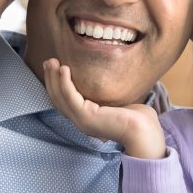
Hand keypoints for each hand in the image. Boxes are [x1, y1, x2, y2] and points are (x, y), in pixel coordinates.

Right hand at [42, 58, 166, 158]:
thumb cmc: (137, 117)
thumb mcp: (117, 101)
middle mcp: (80, 121)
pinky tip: (64, 69)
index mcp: (86, 118)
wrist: (144, 130)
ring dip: (53, 79)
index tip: (54, 67)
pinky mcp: (86, 117)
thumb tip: (109, 76)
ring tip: (51, 62)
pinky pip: (70, 97)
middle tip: (48, 61)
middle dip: (50, 79)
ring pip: (60, 98)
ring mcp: (81, 121)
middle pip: (57, 99)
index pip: (64, 101)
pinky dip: (64, 83)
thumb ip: (107, 93)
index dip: (56, 84)